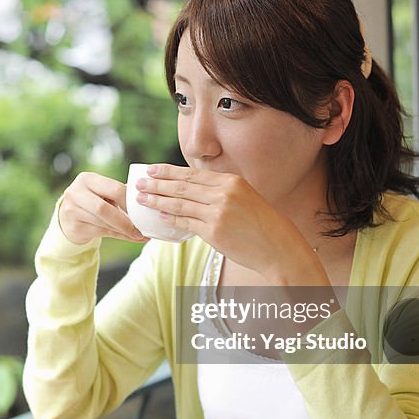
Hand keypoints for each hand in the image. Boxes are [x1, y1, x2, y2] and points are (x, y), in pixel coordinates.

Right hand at [57, 172, 145, 244]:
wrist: (68, 217)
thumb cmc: (93, 201)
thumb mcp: (102, 192)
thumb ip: (119, 194)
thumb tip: (148, 200)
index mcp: (87, 179)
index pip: (113, 188)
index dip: (129, 201)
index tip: (143, 210)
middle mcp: (76, 192)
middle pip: (103, 208)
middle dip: (124, 220)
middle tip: (139, 229)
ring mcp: (71, 210)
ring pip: (102, 223)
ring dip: (122, 230)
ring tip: (138, 234)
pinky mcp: (73, 226)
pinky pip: (100, 232)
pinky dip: (117, 235)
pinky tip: (128, 237)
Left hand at [134, 164, 328, 285]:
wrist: (280, 248)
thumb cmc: (263, 225)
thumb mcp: (245, 198)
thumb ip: (221, 193)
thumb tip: (191, 192)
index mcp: (232, 182)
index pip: (192, 174)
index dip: (169, 172)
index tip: (152, 170)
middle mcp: (224, 194)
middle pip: (182, 187)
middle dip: (157, 184)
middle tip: (139, 182)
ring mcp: (218, 213)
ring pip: (180, 204)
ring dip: (157, 201)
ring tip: (142, 199)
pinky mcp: (214, 232)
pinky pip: (186, 223)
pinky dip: (170, 219)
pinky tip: (159, 216)